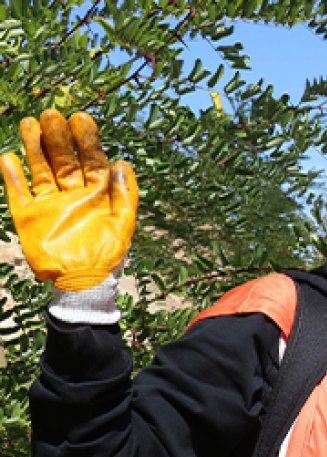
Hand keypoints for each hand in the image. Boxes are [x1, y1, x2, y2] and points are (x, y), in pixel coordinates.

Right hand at [1, 109, 136, 290]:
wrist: (81, 282)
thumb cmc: (106, 253)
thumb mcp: (122, 223)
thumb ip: (124, 194)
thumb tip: (122, 163)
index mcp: (96, 193)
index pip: (91, 159)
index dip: (86, 139)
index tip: (80, 117)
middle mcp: (72, 193)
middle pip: (63, 159)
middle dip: (58, 137)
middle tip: (51, 114)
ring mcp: (49, 203)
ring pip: (40, 169)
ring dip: (34, 147)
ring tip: (29, 123)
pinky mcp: (29, 216)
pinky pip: (18, 192)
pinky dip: (12, 176)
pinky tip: (7, 158)